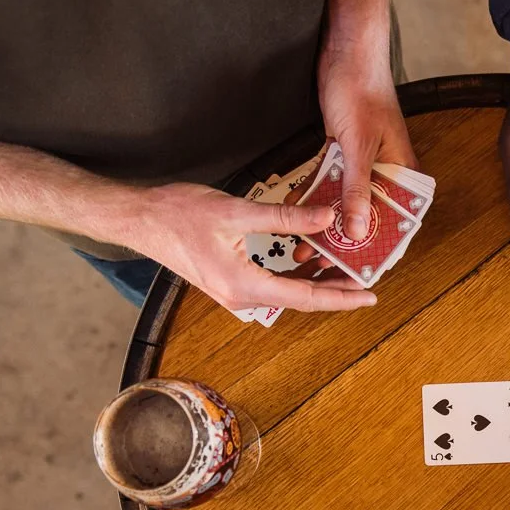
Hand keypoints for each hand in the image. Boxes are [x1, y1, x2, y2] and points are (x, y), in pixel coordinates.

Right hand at [126, 183, 377, 312]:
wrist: (140, 219)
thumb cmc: (178, 214)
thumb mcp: (238, 211)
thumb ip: (286, 218)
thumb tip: (326, 217)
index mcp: (244, 285)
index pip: (305, 297)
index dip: (341, 297)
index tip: (369, 296)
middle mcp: (241, 297)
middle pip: (300, 298)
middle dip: (336, 291)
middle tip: (368, 281)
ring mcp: (234, 292)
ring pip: (287, 291)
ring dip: (317, 281)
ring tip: (348, 268)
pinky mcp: (230, 281)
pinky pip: (272, 283)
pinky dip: (296, 273)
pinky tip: (312, 259)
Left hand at [318, 39, 417, 243]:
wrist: (347, 51)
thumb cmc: (363, 90)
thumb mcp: (358, 147)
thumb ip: (357, 191)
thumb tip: (358, 231)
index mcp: (402, 171)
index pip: (398, 220)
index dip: (381, 247)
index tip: (361, 270)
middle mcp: (386, 171)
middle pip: (369, 216)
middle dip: (346, 241)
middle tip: (323, 262)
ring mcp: (364, 162)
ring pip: (346, 201)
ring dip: (327, 223)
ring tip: (307, 246)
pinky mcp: (343, 152)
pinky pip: (331, 183)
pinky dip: (317, 198)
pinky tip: (300, 214)